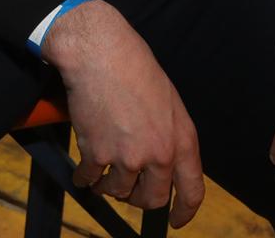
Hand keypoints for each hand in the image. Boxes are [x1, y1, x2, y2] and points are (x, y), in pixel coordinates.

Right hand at [44, 0, 204, 228]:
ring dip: (108, 187)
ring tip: (101, 174)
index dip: (184, 212)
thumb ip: (170, 135)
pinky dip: (84, 178)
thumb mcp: (169, 102)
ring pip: (118, 192)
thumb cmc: (134, 67)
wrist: (99, 53)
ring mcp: (128, 157)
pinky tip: (82, 171)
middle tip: (127, 190)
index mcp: (182, 139)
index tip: (175, 221)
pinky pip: (90, 179)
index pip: (192, 191)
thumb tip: (162, 163)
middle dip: (138, 199)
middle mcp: (159, 154)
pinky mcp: (98, 153)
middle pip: (152, 199)